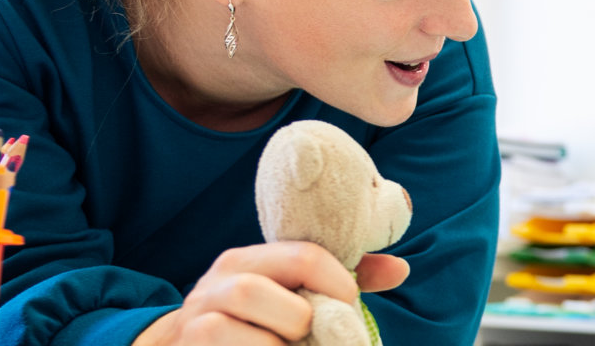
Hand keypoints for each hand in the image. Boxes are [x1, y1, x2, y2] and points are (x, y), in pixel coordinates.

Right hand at [133, 242, 410, 345]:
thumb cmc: (256, 321)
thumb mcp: (290, 294)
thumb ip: (340, 281)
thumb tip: (400, 269)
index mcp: (246, 260)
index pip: (302, 256)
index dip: (337, 285)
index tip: (350, 308)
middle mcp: (215, 285)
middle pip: (253, 292)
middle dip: (293, 321)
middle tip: (310, 337)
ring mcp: (195, 323)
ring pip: (234, 331)